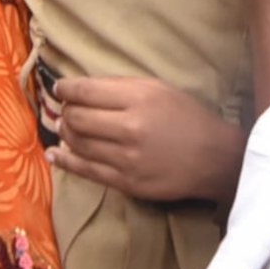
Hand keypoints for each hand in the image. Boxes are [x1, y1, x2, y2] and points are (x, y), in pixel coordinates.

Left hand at [47, 76, 245, 203]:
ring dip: (66, 132)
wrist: (214, 158)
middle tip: (66, 108)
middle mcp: (130, 128)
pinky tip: (54, 153)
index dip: (66, 89)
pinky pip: (86, 171)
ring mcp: (127, 159)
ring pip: (78, 143)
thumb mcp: (158, 88)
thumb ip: (120, 86)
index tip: (60, 88)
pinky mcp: (127, 182)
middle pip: (78, 118)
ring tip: (66, 126)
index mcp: (139, 98)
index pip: (86, 91)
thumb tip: (81, 86)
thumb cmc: (187, 117)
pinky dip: (65, 160)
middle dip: (65, 111)